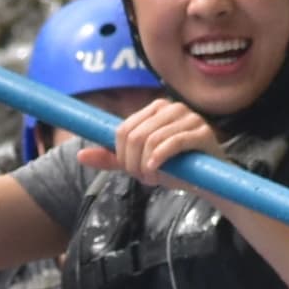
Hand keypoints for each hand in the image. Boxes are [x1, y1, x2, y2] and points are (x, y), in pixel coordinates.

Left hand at [92, 96, 223, 190]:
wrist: (208, 180)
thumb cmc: (175, 167)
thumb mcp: (139, 162)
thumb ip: (112, 158)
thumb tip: (80, 155)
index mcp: (154, 109)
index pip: (123, 130)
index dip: (121, 155)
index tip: (132, 170)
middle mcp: (171, 108)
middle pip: (135, 136)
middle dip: (133, 163)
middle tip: (143, 177)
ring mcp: (189, 117)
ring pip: (151, 141)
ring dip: (147, 167)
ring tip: (154, 178)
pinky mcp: (202, 132)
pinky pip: (172, 143)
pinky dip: (160, 160)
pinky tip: (158, 172)